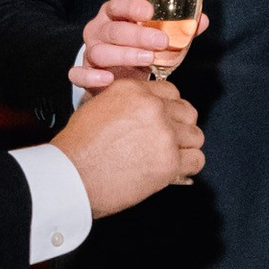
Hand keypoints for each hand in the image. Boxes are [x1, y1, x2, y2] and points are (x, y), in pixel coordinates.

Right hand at [54, 70, 205, 212]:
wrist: (71, 177)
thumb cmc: (78, 148)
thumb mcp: (98, 108)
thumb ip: (126, 104)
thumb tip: (146, 112)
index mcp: (133, 91)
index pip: (171, 92)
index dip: (168, 109)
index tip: (164, 121)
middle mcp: (152, 107)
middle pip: (187, 112)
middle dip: (180, 127)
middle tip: (166, 141)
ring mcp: (164, 134)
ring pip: (195, 136)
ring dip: (184, 147)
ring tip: (167, 157)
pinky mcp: (169, 161)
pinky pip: (196, 160)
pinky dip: (187, 167)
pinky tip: (172, 170)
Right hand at [70, 0, 209, 90]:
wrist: (114, 75)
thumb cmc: (137, 50)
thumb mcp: (156, 37)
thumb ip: (177, 28)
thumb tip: (201, 21)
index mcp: (114, 15)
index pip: (118, 4)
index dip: (133, 6)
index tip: (150, 11)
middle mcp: (99, 31)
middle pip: (113, 30)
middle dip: (137, 35)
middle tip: (161, 41)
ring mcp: (89, 52)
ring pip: (99, 51)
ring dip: (123, 55)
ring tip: (148, 60)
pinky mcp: (84, 73)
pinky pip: (79, 74)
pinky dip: (91, 77)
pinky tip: (108, 80)